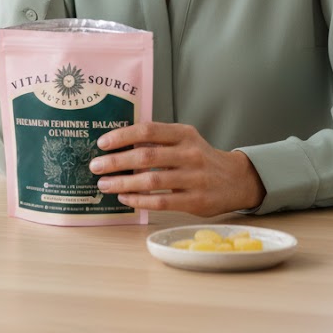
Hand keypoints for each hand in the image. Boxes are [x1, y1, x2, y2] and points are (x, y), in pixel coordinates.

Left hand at [89, 121, 265, 216]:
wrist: (237, 179)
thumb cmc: (202, 158)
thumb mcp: (186, 140)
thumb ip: (159, 141)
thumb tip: (121, 144)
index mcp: (184, 134)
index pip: (148, 130)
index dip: (122, 136)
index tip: (102, 143)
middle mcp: (190, 153)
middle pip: (146, 157)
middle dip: (116, 162)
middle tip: (96, 166)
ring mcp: (194, 178)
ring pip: (151, 181)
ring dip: (123, 183)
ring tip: (105, 184)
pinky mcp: (196, 201)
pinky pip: (161, 201)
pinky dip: (139, 200)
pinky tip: (125, 198)